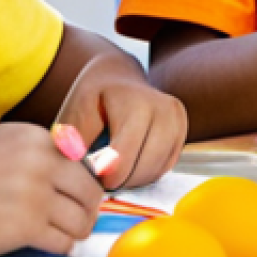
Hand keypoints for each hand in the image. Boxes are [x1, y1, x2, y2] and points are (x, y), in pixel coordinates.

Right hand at [0, 124, 102, 256]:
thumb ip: (32, 154)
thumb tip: (66, 171)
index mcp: (34, 136)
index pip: (81, 163)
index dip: (80, 185)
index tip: (73, 199)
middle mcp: (41, 159)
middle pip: (90, 191)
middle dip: (85, 210)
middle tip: (74, 223)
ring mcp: (35, 192)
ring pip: (82, 220)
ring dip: (74, 232)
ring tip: (58, 237)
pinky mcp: (24, 226)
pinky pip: (63, 243)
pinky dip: (59, 249)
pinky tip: (44, 246)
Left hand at [55, 52, 186, 190]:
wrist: (117, 77)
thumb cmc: (93, 97)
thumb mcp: (75, 113)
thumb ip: (74, 143)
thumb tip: (75, 165)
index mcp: (135, 104)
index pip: (122, 160)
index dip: (104, 176)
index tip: (92, 171)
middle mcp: (163, 110)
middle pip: (142, 170)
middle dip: (119, 180)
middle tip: (101, 172)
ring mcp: (177, 120)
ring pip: (156, 171)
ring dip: (133, 179)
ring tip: (114, 166)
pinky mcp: (183, 131)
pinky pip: (165, 167)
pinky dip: (146, 172)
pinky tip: (131, 161)